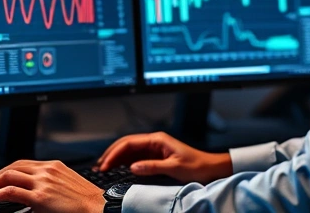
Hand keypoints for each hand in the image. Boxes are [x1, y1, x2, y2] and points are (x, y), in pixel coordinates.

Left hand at [0, 160, 105, 212]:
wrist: (101, 209)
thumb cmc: (88, 204)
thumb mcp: (67, 188)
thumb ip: (49, 187)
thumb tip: (32, 197)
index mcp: (54, 166)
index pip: (22, 164)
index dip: (4, 172)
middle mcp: (47, 170)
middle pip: (11, 167)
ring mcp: (43, 181)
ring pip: (6, 176)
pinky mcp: (40, 196)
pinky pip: (8, 192)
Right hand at [95, 132, 231, 183]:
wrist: (210, 168)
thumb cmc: (197, 165)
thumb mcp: (174, 167)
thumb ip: (152, 166)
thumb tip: (132, 167)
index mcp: (157, 139)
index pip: (129, 142)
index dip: (114, 153)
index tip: (105, 164)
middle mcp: (153, 141)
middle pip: (125, 144)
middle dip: (111, 154)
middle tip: (99, 166)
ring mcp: (154, 149)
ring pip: (129, 151)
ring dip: (115, 158)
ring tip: (103, 168)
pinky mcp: (155, 157)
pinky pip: (135, 158)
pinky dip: (124, 163)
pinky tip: (116, 169)